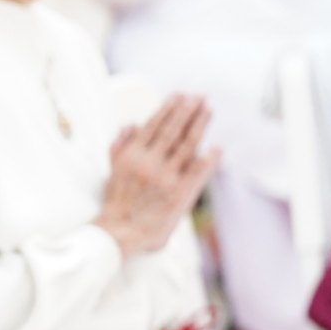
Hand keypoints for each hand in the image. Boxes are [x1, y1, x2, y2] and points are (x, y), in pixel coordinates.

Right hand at [94, 96, 218, 256]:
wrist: (119, 232)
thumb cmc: (117, 204)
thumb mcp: (113, 171)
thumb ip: (120, 147)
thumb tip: (129, 126)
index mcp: (132, 155)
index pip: (153, 126)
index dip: (168, 109)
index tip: (179, 96)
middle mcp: (149, 163)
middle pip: (172, 130)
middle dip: (187, 110)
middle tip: (199, 97)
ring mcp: (166, 178)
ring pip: (186, 145)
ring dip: (199, 125)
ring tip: (208, 111)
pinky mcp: (179, 194)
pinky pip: (197, 172)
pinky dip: (208, 160)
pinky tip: (217, 148)